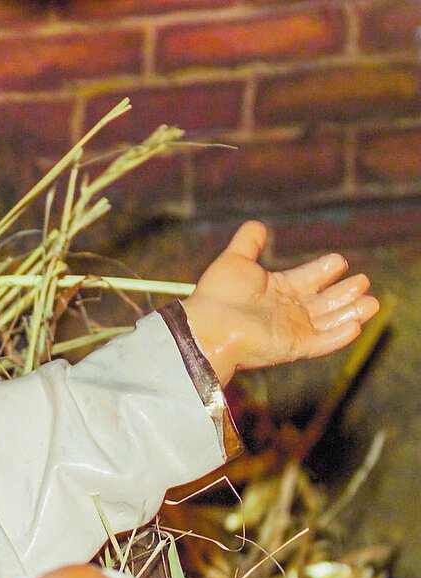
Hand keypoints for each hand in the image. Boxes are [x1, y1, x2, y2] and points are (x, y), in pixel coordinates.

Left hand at [181, 221, 379, 384]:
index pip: (307, 279)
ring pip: (329, 321)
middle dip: (344, 292)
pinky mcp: (293, 347)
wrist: (207, 326)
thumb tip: (258, 226)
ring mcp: (291, 331)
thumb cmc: (217, 295)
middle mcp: (286, 311)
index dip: (324, 270)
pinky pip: (322, 342)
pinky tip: (356, 326)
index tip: (340, 259)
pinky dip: (339, 336)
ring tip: (372, 302)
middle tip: (363, 281)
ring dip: (350, 312)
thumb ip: (248, 242)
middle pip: (323, 301)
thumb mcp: (234, 260)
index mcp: (275, 291)